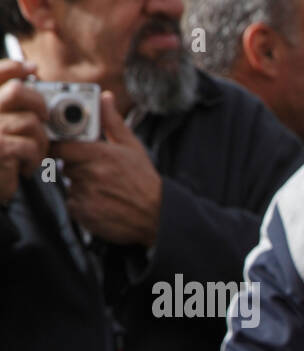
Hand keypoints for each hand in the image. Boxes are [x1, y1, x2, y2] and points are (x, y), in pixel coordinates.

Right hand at [0, 59, 48, 204]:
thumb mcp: (1, 125)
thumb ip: (10, 100)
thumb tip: (31, 68)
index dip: (13, 67)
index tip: (32, 68)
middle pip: (18, 92)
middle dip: (39, 106)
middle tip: (43, 121)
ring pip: (31, 122)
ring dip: (40, 142)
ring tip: (31, 155)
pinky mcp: (0, 149)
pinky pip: (30, 146)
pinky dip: (33, 160)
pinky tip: (23, 167)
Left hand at [53, 91, 161, 244]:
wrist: (158, 217)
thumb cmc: (145, 181)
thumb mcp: (133, 148)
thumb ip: (113, 122)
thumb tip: (105, 97)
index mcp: (100, 155)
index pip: (62, 146)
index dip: (63, 147)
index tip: (69, 149)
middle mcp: (90, 175)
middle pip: (66, 166)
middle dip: (77, 167)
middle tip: (97, 172)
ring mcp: (86, 195)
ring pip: (71, 185)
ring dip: (81, 186)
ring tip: (104, 189)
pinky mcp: (85, 214)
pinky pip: (74, 204)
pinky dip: (83, 204)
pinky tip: (102, 203)